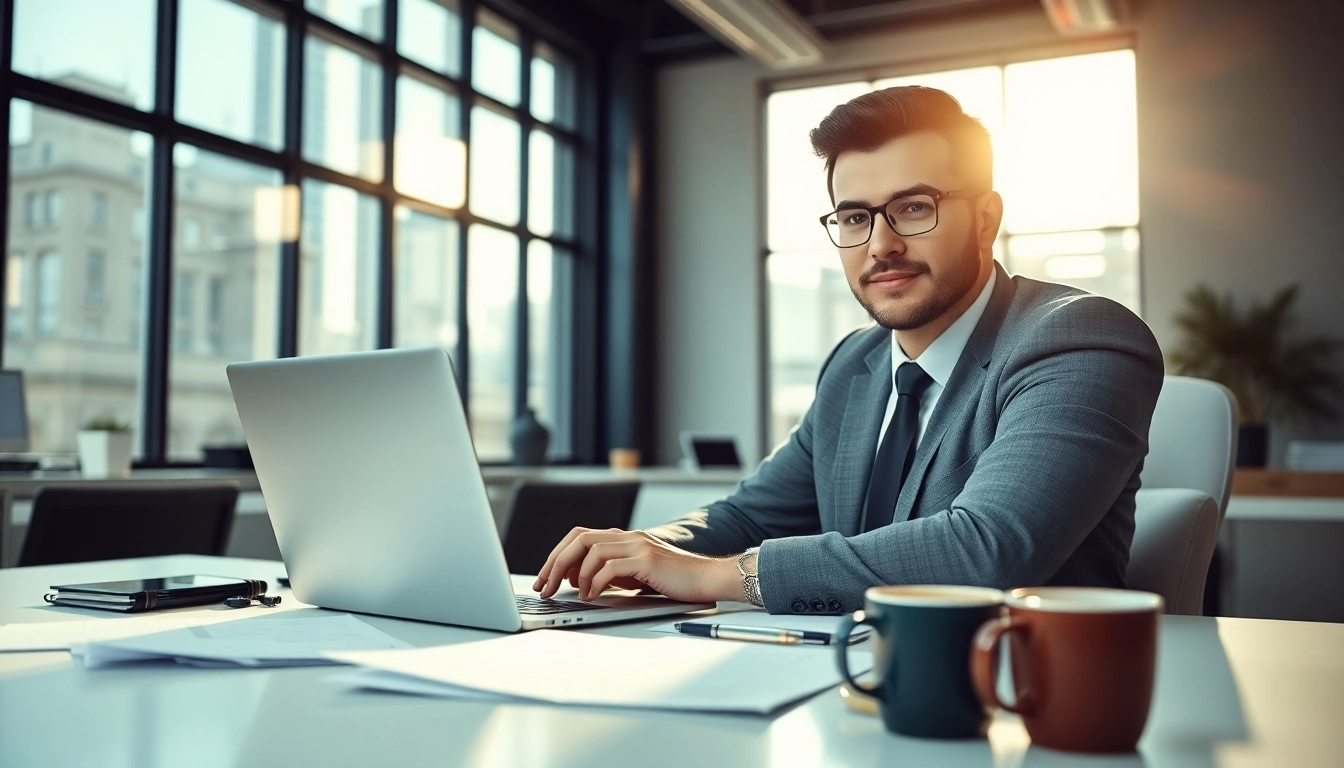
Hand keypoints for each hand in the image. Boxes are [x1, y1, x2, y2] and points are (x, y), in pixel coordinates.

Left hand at [531, 528, 741, 602]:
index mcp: (624, 538)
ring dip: (572, 573)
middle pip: (579, 539)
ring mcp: (637, 545)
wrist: (709, 579)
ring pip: (590, 549)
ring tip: (568, 593)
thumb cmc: (675, 581)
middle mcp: (628, 537)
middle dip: (555, 563)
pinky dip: (594, 582)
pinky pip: (609, 566)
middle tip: (544, 587)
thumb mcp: (637, 575)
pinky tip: (591, 596)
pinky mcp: (646, 559)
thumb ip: (613, 573)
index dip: (557, 556)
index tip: (544, 579)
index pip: (579, 536)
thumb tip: (581, 583)